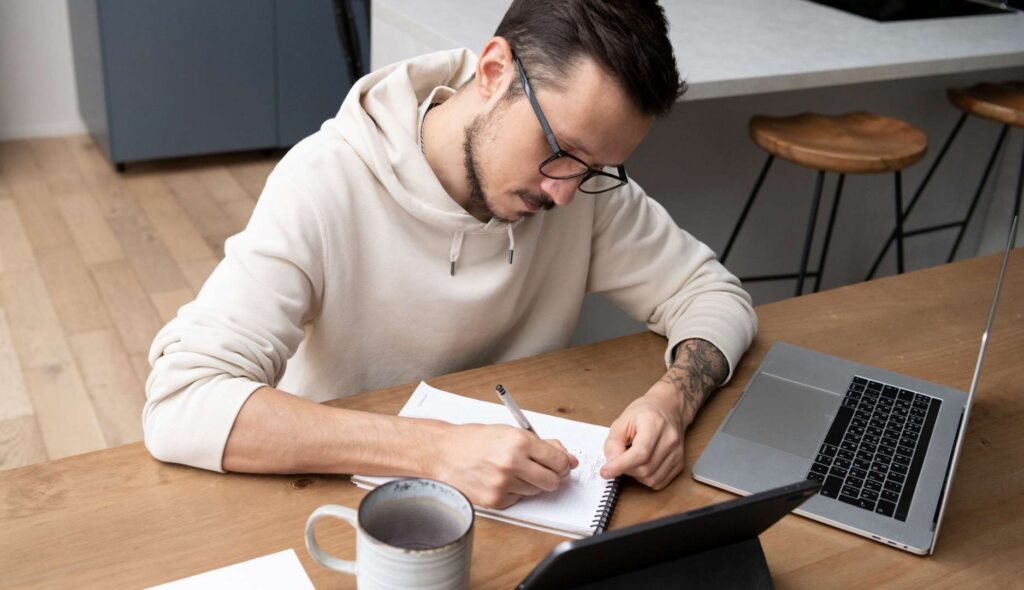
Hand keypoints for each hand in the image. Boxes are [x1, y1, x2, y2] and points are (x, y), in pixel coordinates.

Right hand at [433, 423, 577, 508]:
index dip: (564, 464)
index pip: (558, 460)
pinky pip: (518, 499)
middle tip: (547, 472)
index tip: (563, 465)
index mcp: (519, 442)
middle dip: (553, 477)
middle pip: (552, 481)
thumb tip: (567, 457)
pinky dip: (515, 491)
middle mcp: (512, 463)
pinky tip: (501, 479)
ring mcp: (503, 484)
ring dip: (532, 483)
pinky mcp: (495, 500)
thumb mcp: (510, 432)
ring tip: (515, 471)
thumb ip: (541, 444)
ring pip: (536, 491)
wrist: (443, 452)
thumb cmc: (474, 439)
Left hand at [600, 382, 689, 489]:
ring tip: (632, 459)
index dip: (621, 465)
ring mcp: (677, 453)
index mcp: (654, 424)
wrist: (668, 408)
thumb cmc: (645, 412)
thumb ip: (613, 443)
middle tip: (619, 458)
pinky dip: (646, 478)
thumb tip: (611, 463)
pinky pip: (659, 481)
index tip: (605, 471)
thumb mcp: (622, 421)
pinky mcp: (679, 463)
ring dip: (636, 475)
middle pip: (644, 468)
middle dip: (626, 469)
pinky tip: (642, 465)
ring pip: (651, 479)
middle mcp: (669, 440)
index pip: (640, 453)